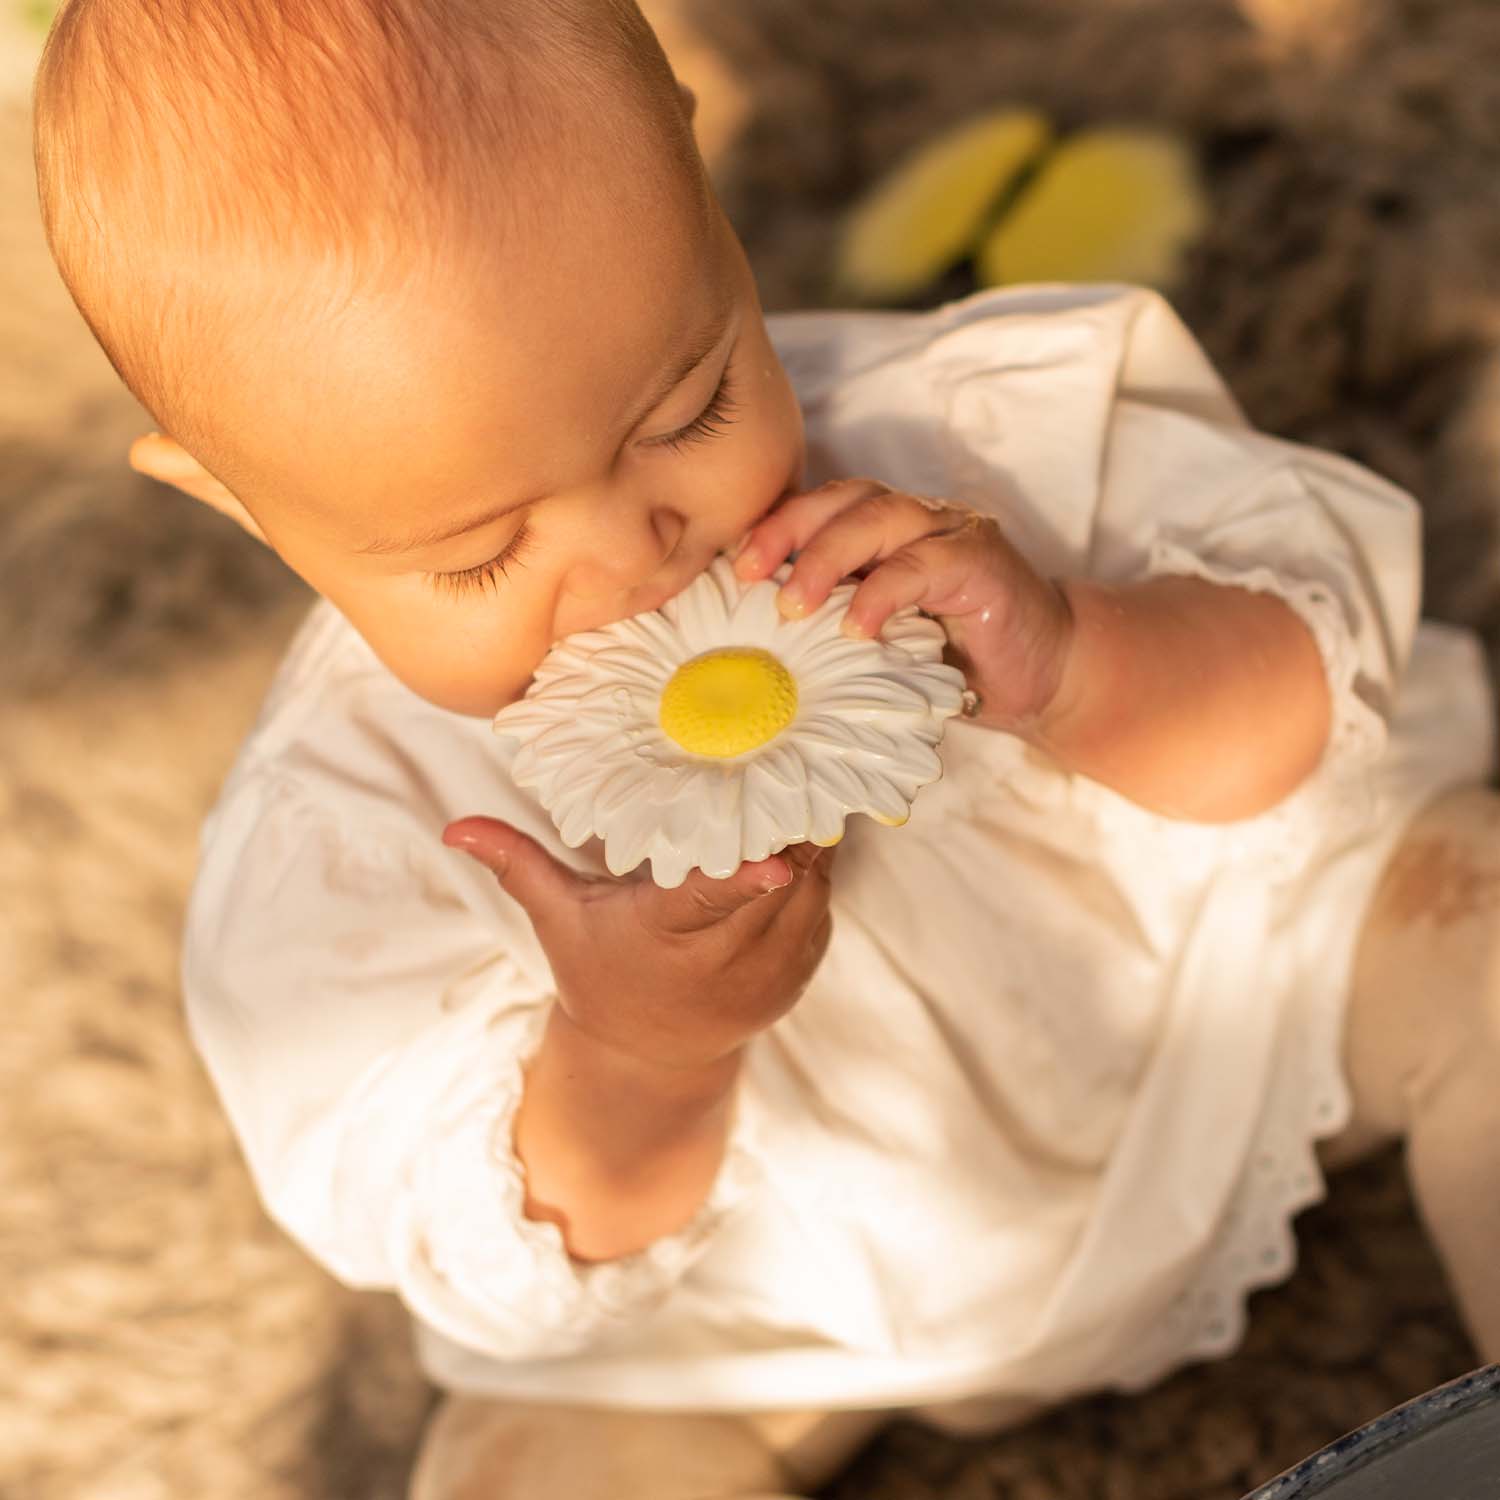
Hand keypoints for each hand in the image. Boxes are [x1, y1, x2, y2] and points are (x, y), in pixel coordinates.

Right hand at [443, 819, 834, 1072]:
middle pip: (776, 893)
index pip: (709, 901)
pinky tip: (811, 844)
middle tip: (794, 781)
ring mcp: (764, 978)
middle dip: (791, 839)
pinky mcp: (794, 980)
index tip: (775, 856)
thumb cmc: (599, 970)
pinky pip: (822, 918)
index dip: (746, 878)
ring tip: (805, 801)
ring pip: (811, 900)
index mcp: (662, 936)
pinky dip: (820, 883)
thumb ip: (516, 865)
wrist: (648, 1057)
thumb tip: (454, 826)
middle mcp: (719, 963)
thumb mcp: (557, 918)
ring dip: (813, 855)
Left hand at [733, 478, 1073, 732]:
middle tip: (750, 577)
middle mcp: (916, 518)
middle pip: (844, 499)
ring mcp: (952, 533)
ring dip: (828, 558)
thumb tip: (751, 649)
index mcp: (883, 530)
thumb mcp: (879, 643)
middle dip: (788, 532)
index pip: (820, 507)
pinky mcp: (983, 562)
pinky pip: (924, 564)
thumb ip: (830, 627)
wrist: (1043, 676)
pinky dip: (884, 592)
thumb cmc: (952, 663)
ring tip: (793, 606)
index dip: (774, 526)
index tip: (731, 565)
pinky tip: (856, 628)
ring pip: (879, 519)